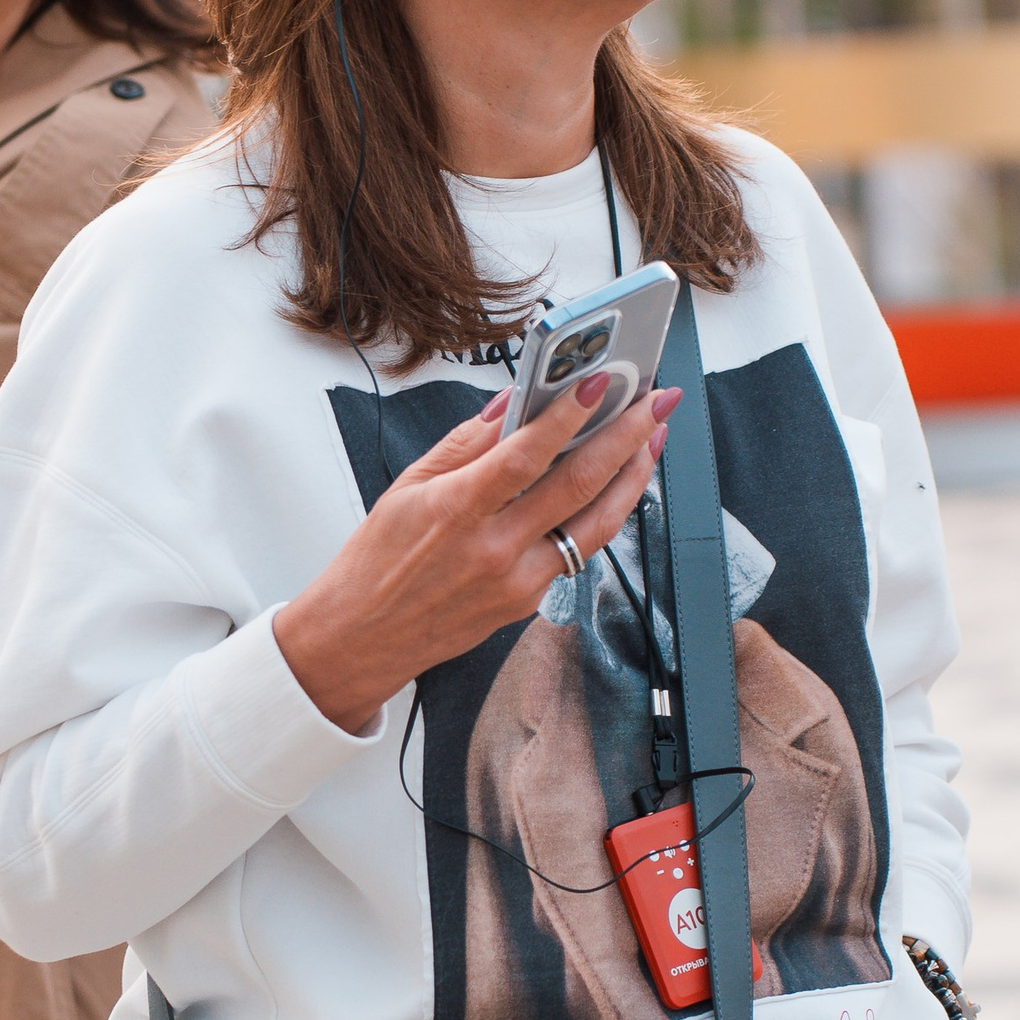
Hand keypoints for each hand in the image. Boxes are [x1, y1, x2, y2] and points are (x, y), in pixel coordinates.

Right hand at [276, 375, 681, 733]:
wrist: (364, 637)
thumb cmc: (378, 561)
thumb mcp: (407, 487)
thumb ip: (464, 443)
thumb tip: (510, 404)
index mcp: (457, 511)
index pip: (526, 455)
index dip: (569, 415)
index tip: (601, 382)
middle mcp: (494, 549)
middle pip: (578, 486)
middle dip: (626, 437)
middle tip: (656, 401)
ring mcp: (517, 581)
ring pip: (596, 525)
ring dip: (632, 478)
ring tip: (651, 440)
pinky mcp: (528, 602)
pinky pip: (577, 551)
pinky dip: (601, 513)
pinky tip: (614, 484)